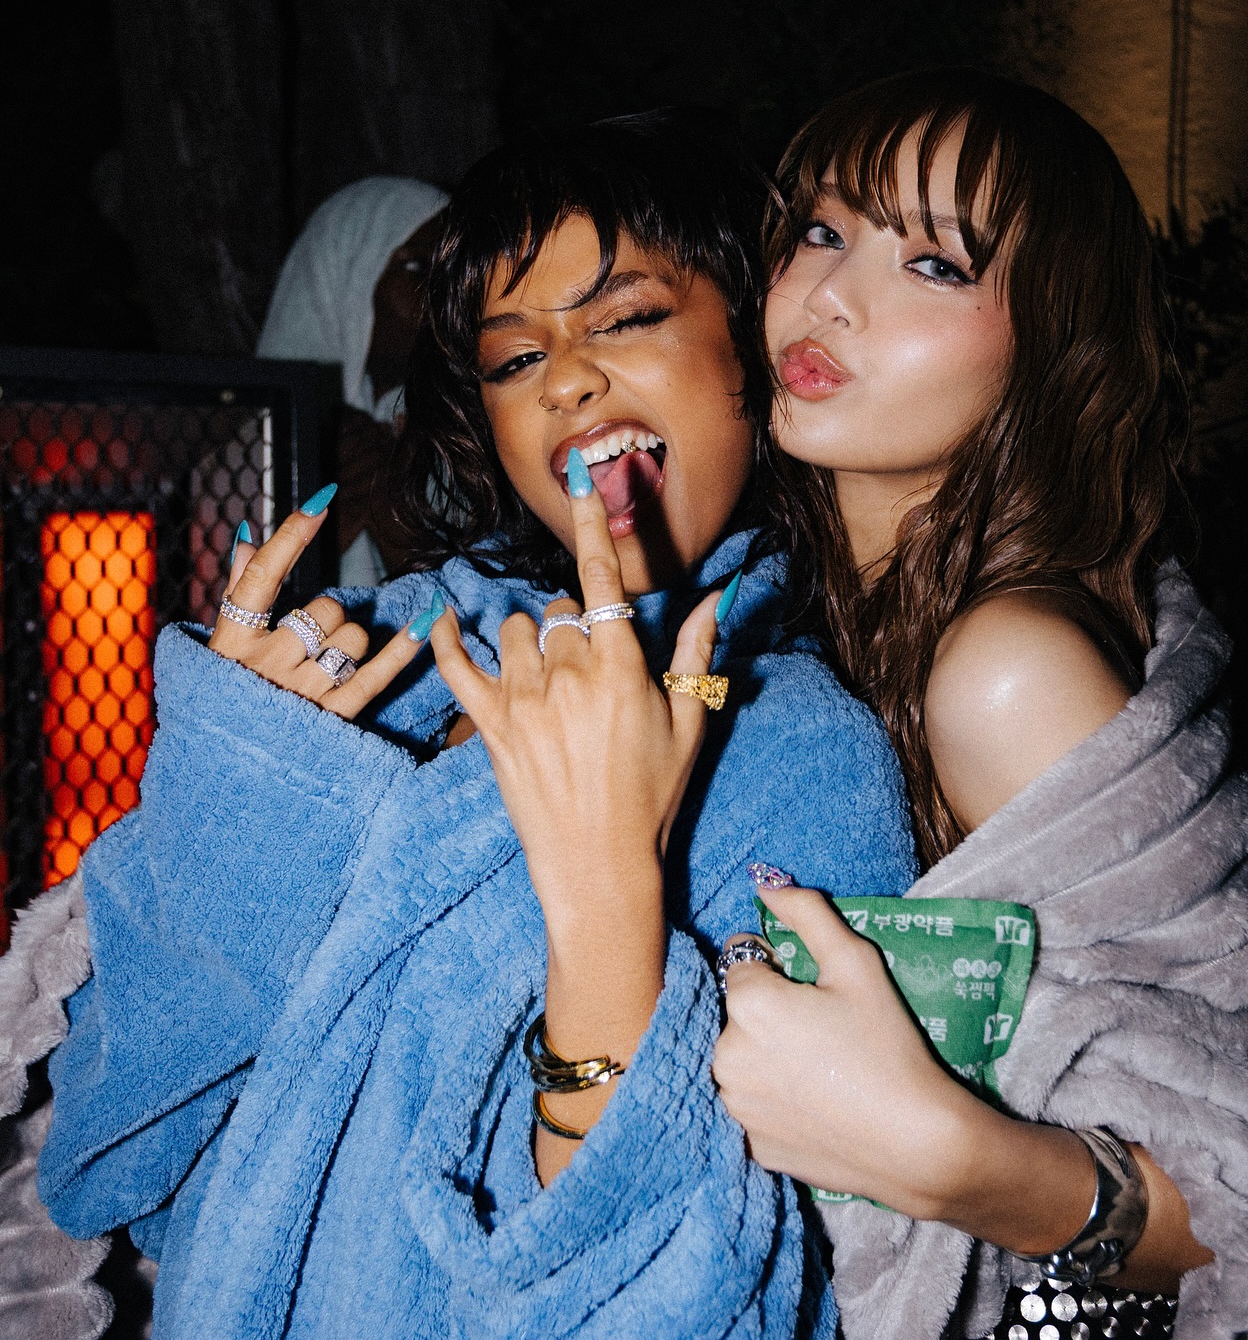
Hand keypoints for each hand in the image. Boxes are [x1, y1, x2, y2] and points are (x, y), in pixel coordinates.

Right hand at [209, 500, 440, 720]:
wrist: (227, 773)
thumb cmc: (227, 696)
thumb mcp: (221, 646)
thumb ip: (237, 588)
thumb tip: (246, 535)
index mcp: (234, 640)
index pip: (264, 575)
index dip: (293, 536)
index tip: (322, 501)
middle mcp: (267, 664)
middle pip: (325, 610)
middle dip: (328, 617)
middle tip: (310, 641)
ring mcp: (300, 693)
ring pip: (352, 638)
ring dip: (350, 643)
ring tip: (325, 665)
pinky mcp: (332, 719)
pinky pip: (375, 675)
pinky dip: (403, 649)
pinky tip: (425, 622)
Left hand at [429, 461, 721, 930]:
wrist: (599, 865)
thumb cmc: (652, 797)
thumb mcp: (688, 725)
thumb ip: (695, 654)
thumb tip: (716, 598)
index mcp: (620, 670)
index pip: (603, 579)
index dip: (593, 522)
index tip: (581, 474)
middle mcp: (568, 677)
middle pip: (559, 610)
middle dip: (573, 625)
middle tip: (591, 671)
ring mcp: (523, 701)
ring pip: (515, 630)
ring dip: (530, 640)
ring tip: (549, 680)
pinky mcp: (489, 728)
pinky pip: (456, 668)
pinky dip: (445, 640)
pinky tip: (440, 621)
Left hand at [713, 885, 968, 1215]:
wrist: (913, 1140)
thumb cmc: (887, 1044)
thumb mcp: (856, 963)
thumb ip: (807, 914)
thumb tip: (765, 884)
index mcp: (747, 1003)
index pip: (746, 963)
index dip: (782, 971)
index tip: (817, 993)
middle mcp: (724, 1054)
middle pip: (739, 1015)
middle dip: (770, 1015)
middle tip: (825, 1033)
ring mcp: (735, 1105)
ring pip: (741, 1061)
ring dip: (766, 1057)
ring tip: (821, 1070)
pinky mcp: (750, 1145)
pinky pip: (754, 1107)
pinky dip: (775, 1103)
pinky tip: (816, 1105)